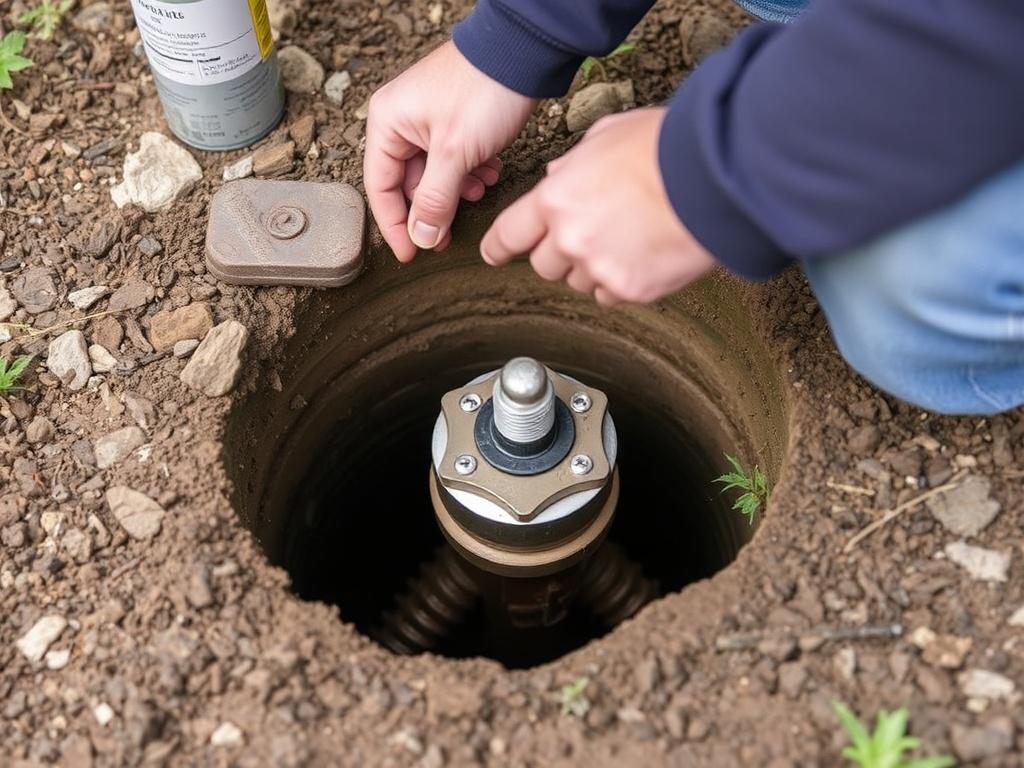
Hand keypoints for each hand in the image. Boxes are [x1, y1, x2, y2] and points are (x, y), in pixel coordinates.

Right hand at [365, 41, 537, 261]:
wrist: (523, 51)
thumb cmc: (483, 91)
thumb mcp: (455, 154)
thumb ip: (434, 200)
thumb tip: (422, 238)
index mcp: (387, 123)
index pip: (380, 187)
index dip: (395, 226)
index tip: (411, 255)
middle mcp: (401, 119)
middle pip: (408, 182)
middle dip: (433, 208)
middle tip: (449, 237)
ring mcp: (428, 117)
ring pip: (434, 172)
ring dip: (456, 190)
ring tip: (478, 193)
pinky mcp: (454, 117)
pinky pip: (453, 157)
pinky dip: (470, 171)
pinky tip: (489, 173)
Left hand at [480, 107, 715, 304]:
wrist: (715, 177)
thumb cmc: (666, 148)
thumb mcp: (607, 136)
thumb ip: (573, 163)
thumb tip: (559, 175)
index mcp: (557, 198)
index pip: (509, 234)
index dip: (498, 247)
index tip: (494, 254)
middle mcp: (571, 238)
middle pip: (544, 264)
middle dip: (559, 251)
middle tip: (589, 232)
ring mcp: (600, 268)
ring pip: (576, 282)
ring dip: (590, 267)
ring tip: (624, 238)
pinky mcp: (631, 289)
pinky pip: (610, 296)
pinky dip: (619, 283)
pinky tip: (640, 256)